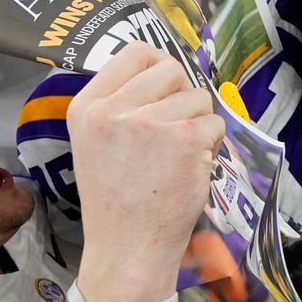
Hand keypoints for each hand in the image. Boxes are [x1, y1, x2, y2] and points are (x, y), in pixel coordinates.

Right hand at [66, 41, 225, 301]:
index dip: (158, 66)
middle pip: (171, 68)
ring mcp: (149, 122)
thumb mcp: (94, 142)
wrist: (126, 249)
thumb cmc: (115, 199)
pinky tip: (189, 168)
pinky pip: (215, 122)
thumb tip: (164, 68)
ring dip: (198, 122)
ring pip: (198, 96)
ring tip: (176, 155)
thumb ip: (120, 103)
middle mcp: (113, 109)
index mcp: (86, 106)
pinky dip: (211, 144)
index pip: (135, 52)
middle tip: (173, 128)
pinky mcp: (184, 138)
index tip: (164, 89)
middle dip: (182, 95)